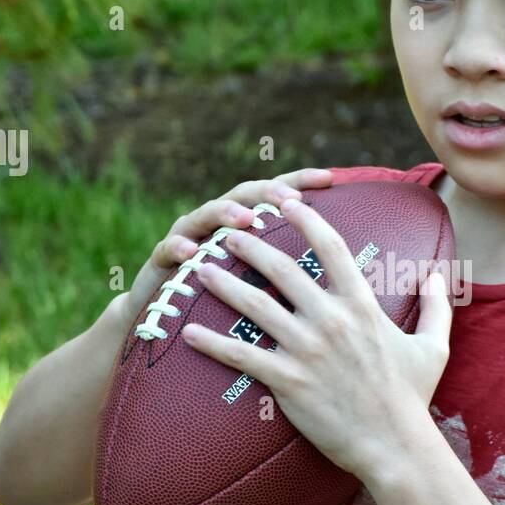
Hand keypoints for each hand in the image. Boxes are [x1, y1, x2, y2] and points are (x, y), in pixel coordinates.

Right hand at [116, 169, 334, 332]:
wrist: (164, 327)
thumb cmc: (225, 310)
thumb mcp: (262, 291)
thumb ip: (294, 273)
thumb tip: (344, 269)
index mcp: (247, 227)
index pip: (277, 198)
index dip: (300, 182)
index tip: (329, 178)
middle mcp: (218, 225)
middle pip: (244, 196)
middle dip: (266, 193)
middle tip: (288, 198)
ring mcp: (188, 239)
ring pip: (206, 215)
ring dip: (224, 214)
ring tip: (243, 218)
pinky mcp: (160, 263)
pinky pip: (166, 251)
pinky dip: (177, 249)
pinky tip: (190, 253)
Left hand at [180, 196, 452, 481]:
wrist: (395, 446)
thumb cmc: (412, 398)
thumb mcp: (433, 347)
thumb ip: (436, 307)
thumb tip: (439, 276)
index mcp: (362, 307)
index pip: (331, 248)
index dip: (306, 220)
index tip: (286, 203)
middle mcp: (331, 320)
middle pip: (281, 270)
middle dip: (250, 246)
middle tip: (228, 234)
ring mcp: (307, 350)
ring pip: (254, 306)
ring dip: (223, 284)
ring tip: (199, 270)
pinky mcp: (288, 381)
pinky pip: (241, 356)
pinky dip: (211, 343)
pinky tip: (188, 332)